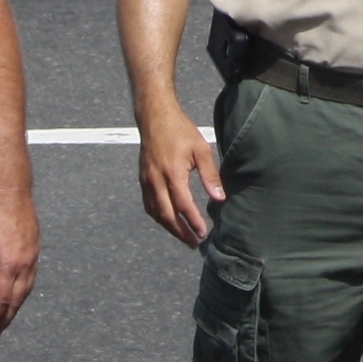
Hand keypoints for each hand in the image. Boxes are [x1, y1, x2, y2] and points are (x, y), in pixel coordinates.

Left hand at [0, 183, 41, 333]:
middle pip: (17, 299)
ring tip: (6, 319)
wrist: (11, 192)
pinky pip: (31, 279)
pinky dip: (23, 293)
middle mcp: (24, 264)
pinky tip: (15, 296)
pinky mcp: (35, 251)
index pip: (1, 298)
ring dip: (16, 307)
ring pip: (27, 291)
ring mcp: (33, 258)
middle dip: (6, 317)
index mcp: (8, 264)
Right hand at [135, 108, 223, 243]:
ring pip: (155, 212)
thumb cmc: (181, 132)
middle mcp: (156, 180)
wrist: (155, 118)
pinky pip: (149, 204)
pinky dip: (159, 217)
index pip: (183, 204)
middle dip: (180, 232)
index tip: (203, 233)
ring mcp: (147, 181)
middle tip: (193, 243)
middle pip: (166, 215)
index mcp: (172, 173)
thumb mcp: (201, 150)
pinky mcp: (143, 180)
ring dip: (169, 227)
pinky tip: (169, 222)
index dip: (193, 221)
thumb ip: (210, 175)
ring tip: (183, 236)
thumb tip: (219, 198)